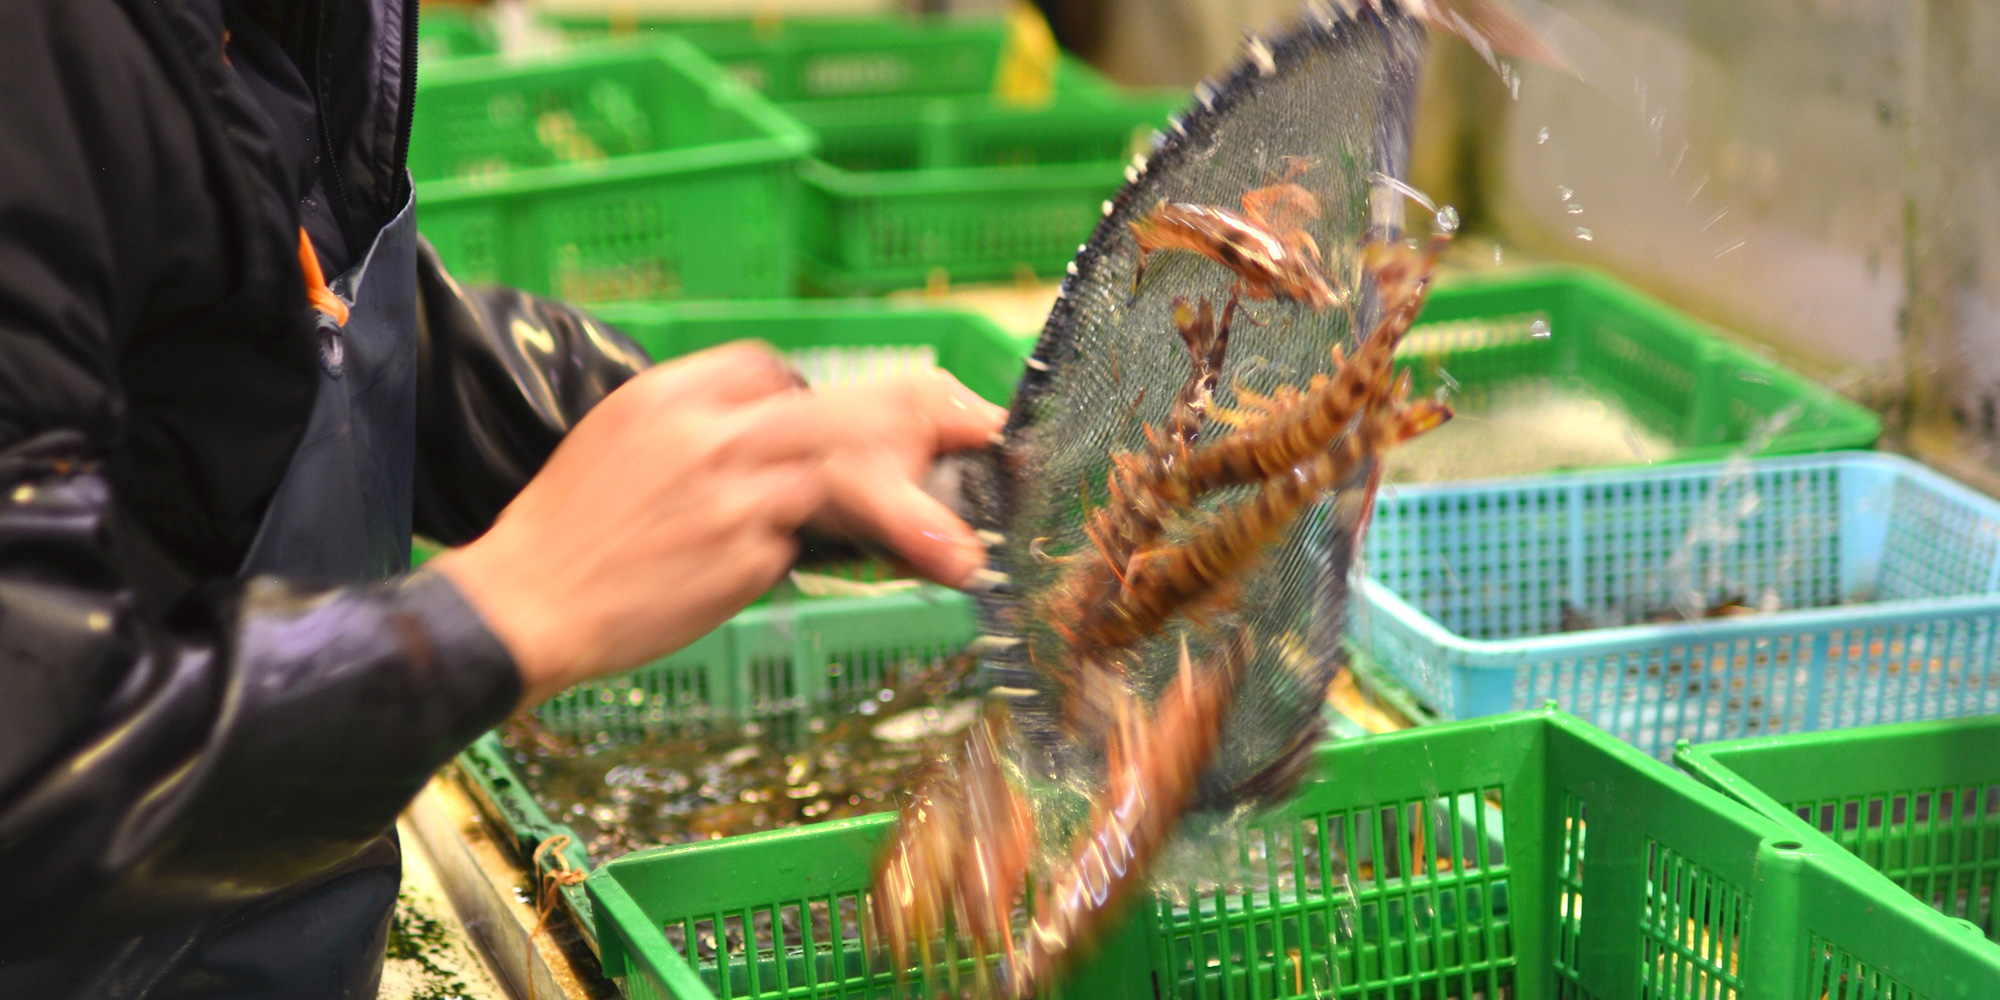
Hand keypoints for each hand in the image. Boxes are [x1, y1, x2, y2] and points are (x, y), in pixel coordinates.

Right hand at [431, 342, 1006, 707]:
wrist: (522, 603)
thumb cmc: (569, 535)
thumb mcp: (620, 444)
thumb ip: (698, 429)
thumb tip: (774, 439)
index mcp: (672, 393)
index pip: (771, 371)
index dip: (821, 399)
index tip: (859, 425)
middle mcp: (709, 431)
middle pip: (836, 408)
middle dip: (920, 415)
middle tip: (979, 431)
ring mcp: (731, 491)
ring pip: (846, 473)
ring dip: (913, 506)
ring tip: (965, 545)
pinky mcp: (742, 553)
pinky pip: (808, 547)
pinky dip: (842, 557)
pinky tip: (882, 574)